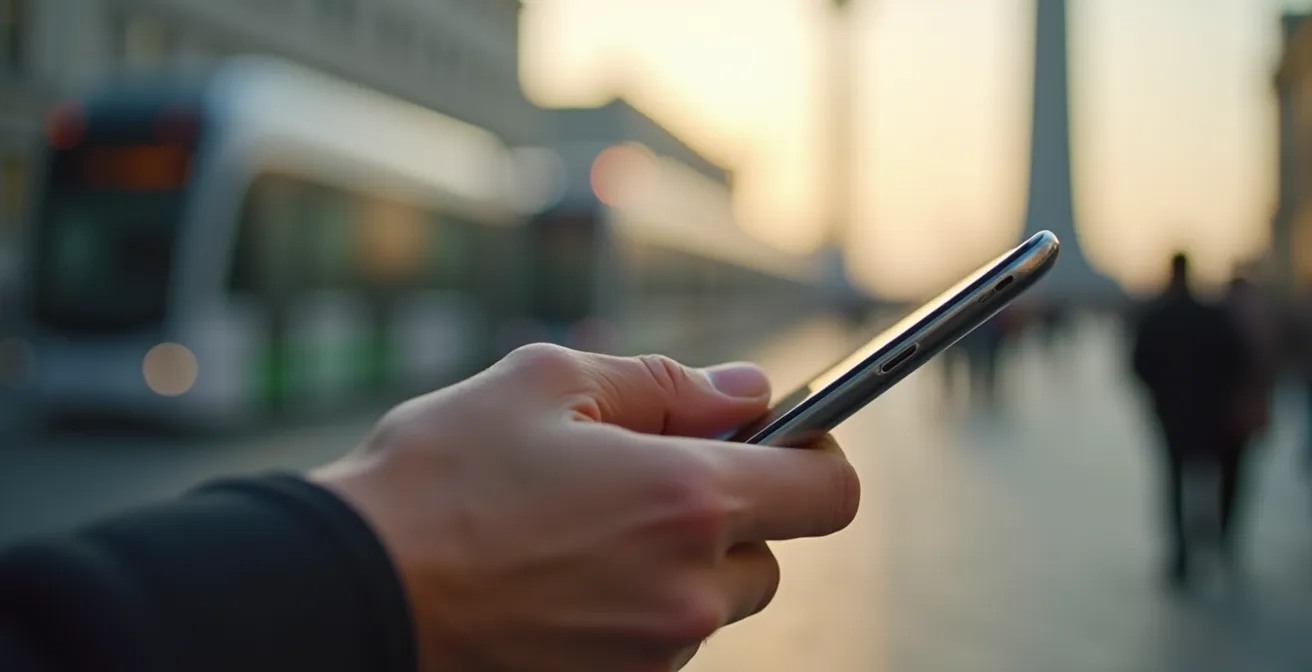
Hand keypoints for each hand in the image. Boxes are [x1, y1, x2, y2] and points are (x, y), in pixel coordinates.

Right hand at [313, 344, 860, 671]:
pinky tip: (562, 574)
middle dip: (729, 515)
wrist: (355, 592)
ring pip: (711, 601)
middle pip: (771, 555)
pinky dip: (634, 607)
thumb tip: (749, 389)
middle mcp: (686, 588)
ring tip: (581, 529)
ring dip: (676, 563)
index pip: (829, 491)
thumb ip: (668, 384)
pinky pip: (660, 641)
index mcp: (686, 498)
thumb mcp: (546, 385)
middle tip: (648, 480)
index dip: (816, 456)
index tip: (784, 440)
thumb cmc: (439, 477)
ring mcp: (653, 652)